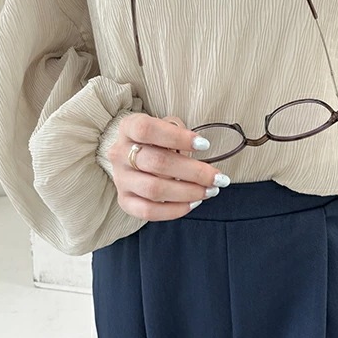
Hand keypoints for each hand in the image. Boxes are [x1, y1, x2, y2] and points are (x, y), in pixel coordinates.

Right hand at [108, 113, 230, 221]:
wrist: (132, 154)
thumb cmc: (157, 138)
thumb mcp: (167, 126)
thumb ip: (179, 133)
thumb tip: (199, 151)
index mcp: (128, 127)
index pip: (147, 130)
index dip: (177, 137)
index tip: (205, 145)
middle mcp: (119, 153)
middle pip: (157, 163)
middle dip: (194, 172)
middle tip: (218, 177)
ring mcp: (120, 178)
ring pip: (154, 189)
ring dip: (188, 192)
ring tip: (210, 190)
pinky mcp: (124, 200)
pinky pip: (148, 211)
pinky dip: (174, 210)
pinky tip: (193, 203)